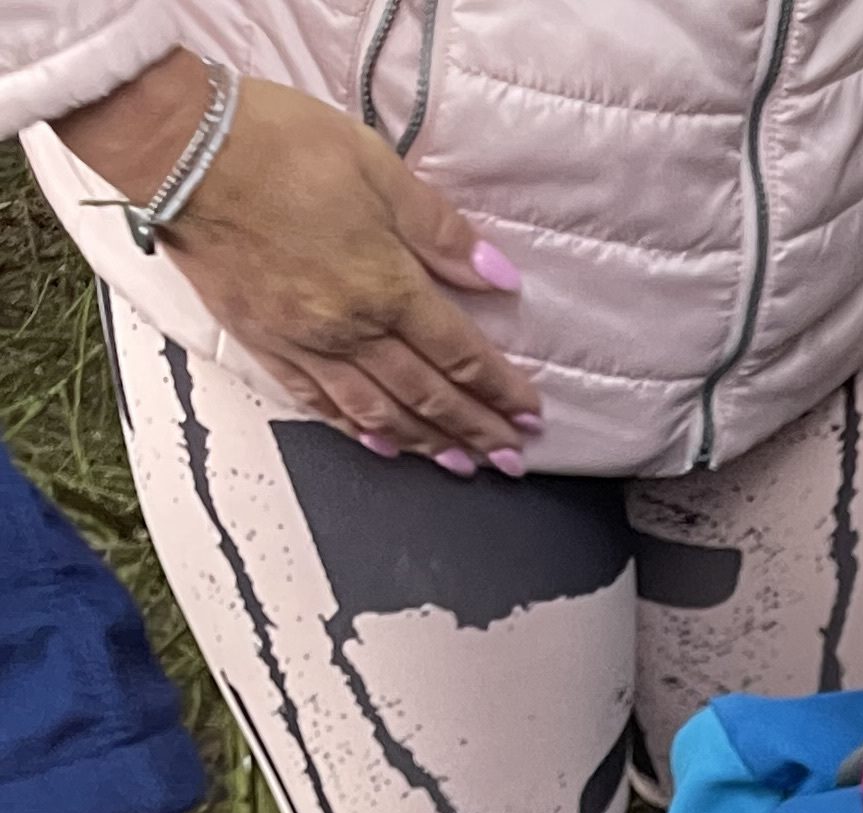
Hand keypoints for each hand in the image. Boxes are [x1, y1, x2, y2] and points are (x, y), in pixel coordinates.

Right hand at [63, 59, 539, 459]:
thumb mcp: (376, 168)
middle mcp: (350, 329)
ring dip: (425, 442)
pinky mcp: (264, 343)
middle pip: (428, 394)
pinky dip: (357, 429)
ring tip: (459, 465)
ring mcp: (304, 343)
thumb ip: (439, 230)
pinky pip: (319, 402)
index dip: (500, 389)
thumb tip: (498, 277)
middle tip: (510, 461)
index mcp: (386, 286)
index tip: (529, 414)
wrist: (182, 150)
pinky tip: (381, 444)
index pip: (459, 353)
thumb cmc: (278, 146)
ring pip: (379, 410)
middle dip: (476, 431)